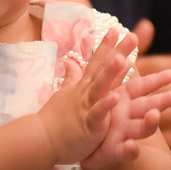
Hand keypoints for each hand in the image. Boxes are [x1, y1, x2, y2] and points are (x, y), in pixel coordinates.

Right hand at [39, 29, 136, 164]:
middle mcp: (86, 93)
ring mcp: (86, 107)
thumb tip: (69, 61)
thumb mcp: (64, 95)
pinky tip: (115, 97)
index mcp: (83, 87)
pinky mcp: (87, 125)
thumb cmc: (53, 120)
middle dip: (118, 52)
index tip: (115, 28)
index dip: (106, 46)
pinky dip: (106, 105)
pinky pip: (97, 113)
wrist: (39, 141)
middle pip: (103, 69)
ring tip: (123, 58)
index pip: (96, 62)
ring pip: (100, 87)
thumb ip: (71, 78)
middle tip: (131, 36)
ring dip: (111, 72)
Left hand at [81, 63, 170, 169]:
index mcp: (124, 100)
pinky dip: (129, 150)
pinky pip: (123, 152)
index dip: (157, 80)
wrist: (86, 147)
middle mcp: (128, 116)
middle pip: (148, 106)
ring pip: (141, 128)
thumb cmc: (101, 115)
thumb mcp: (104, 86)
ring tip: (155, 115)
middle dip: (164, 101)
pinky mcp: (114, 152)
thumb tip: (127, 37)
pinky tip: (132, 146)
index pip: (143, 86)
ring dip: (150, 123)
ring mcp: (124, 135)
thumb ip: (114, 62)